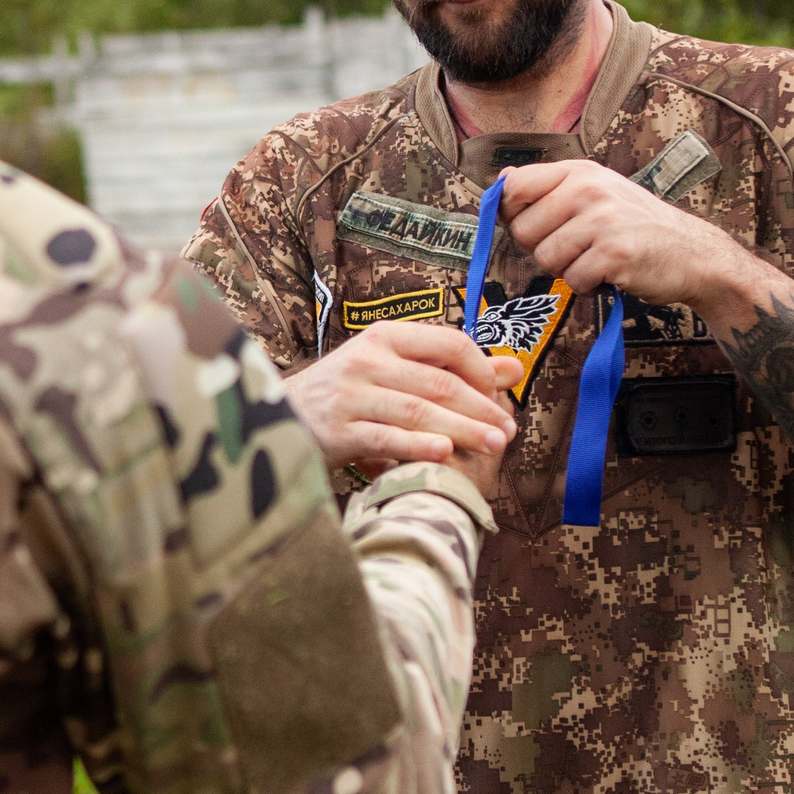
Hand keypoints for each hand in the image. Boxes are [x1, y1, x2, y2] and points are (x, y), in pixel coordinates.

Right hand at [286, 321, 521, 472]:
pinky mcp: (337, 431)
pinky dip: (418, 447)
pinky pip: (386, 439)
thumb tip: (514, 368)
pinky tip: (446, 455)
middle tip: (508, 432)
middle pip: (438, 383)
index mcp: (384, 337)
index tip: (500, 397)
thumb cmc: (348, 394)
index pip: (448, 344)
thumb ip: (451, 368)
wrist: (279, 416)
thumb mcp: (394, 369)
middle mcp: (367, 360)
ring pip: (417, 412)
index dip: (482, 370)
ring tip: (494, 446)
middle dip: (481, 409)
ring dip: (462, 430)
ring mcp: (350, 396)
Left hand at [499, 160, 765, 314]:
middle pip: (524, 231)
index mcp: (579, 171)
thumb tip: (502, 180)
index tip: (534, 227)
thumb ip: (551, 187)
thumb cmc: (638, 226)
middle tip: (578, 249)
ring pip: (546, 259)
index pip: (514, 187)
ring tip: (597, 260)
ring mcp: (602, 219)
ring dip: (568, 270)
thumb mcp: (598, 191)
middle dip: (544, 249)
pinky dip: (589, 286)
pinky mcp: (614, 252)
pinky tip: (611, 274)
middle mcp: (588, 188)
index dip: (511, 215)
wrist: (694, 254)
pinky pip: (574, 279)